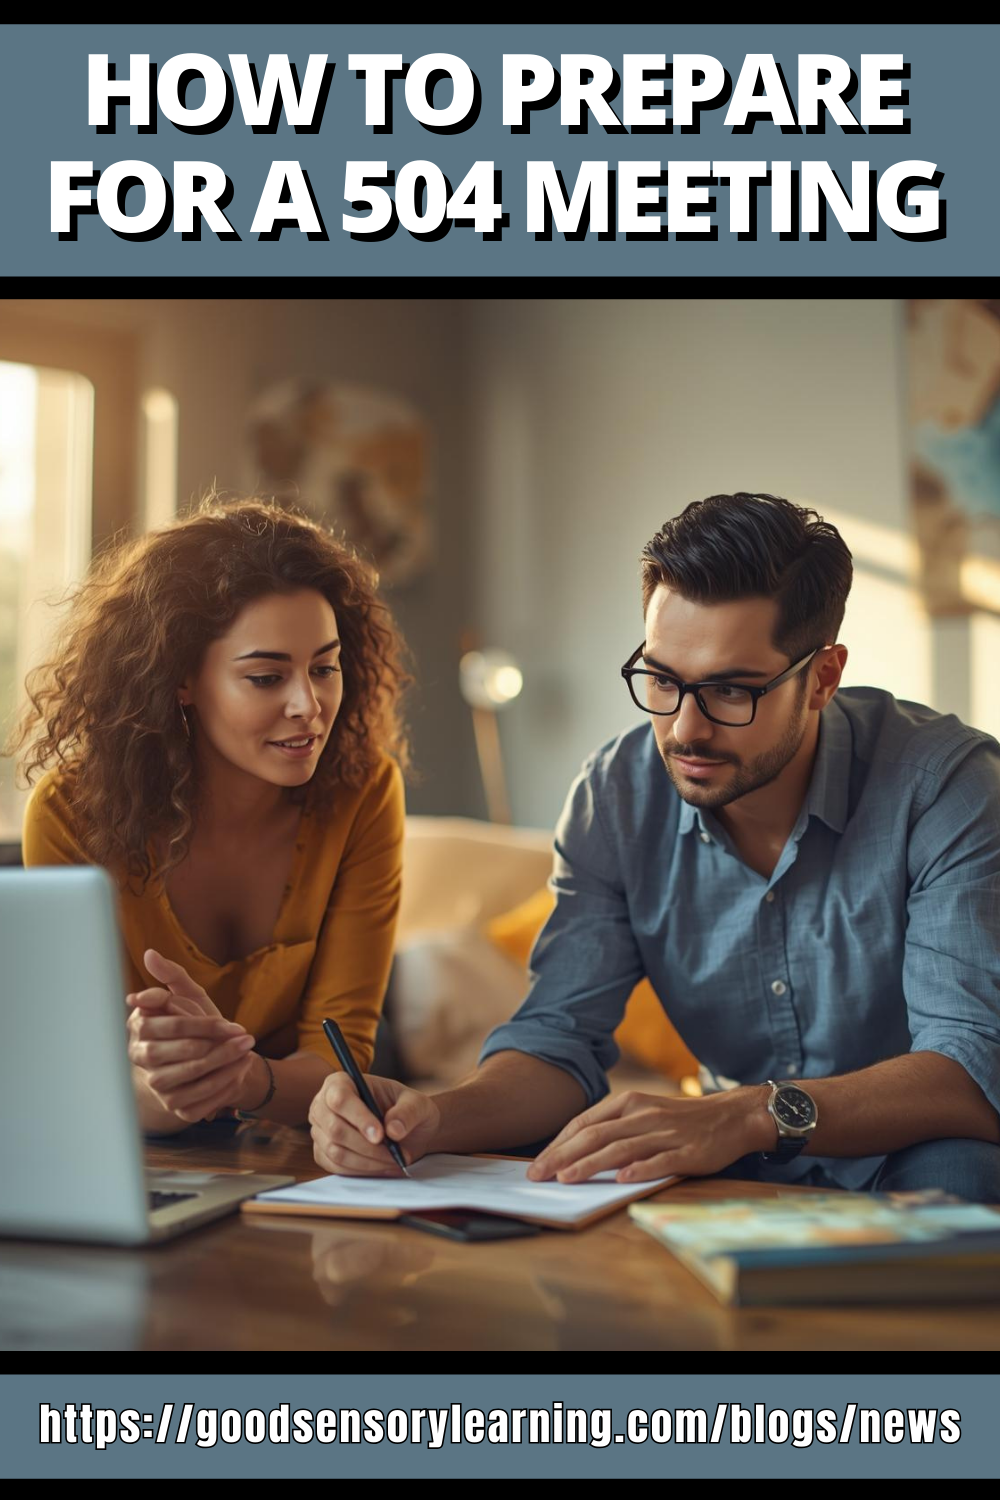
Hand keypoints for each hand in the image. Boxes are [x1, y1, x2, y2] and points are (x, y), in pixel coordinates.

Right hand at [126, 947, 256, 1121]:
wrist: (209, 1061)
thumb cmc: (197, 1024)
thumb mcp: (188, 998)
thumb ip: (172, 977)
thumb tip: (150, 954)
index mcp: (142, 1029)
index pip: (175, 1026)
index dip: (205, 1025)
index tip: (230, 1023)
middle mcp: (143, 1060)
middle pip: (187, 1053)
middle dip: (221, 1046)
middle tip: (247, 1038)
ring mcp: (157, 1086)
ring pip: (196, 1077)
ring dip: (227, 1065)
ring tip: (248, 1052)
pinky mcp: (174, 1108)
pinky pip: (201, 1101)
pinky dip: (224, 1087)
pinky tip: (240, 1073)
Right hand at [309, 1073, 440, 1176]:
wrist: (409, 1130)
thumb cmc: (408, 1109)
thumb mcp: (417, 1104)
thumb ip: (407, 1112)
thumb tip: (393, 1130)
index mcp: (342, 1082)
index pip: (340, 1098)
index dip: (359, 1118)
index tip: (380, 1135)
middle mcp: (324, 1104)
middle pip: (335, 1128)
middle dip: (366, 1146)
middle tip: (393, 1154)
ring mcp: (321, 1130)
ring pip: (336, 1151)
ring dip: (367, 1162)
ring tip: (393, 1161)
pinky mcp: (323, 1152)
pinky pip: (336, 1167)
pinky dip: (362, 1171)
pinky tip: (382, 1167)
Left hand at [527, 1087, 769, 1183]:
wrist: (732, 1116)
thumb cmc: (681, 1120)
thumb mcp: (644, 1113)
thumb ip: (615, 1128)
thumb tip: (576, 1151)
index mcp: (629, 1104)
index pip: (585, 1123)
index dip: (558, 1143)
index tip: (537, 1163)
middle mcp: (643, 1116)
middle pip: (596, 1135)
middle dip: (562, 1156)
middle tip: (538, 1175)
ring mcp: (666, 1133)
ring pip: (621, 1148)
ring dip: (591, 1164)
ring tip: (567, 1179)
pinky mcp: (688, 1151)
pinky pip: (661, 1160)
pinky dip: (640, 1169)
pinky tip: (622, 1179)